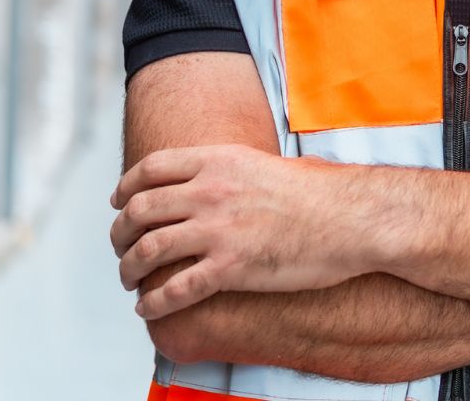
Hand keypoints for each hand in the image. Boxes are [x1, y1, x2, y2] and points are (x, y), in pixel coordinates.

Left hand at [109, 144, 370, 318]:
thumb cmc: (319, 193)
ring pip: (148, 250)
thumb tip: (215, 177)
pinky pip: (174, 290)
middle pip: (141, 210)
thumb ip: (231, 170)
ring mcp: (218, 230)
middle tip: (121, 246)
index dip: (126, 187)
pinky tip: (148, 308)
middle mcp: (210, 192)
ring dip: (129, 268)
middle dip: (121, 232)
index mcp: (219, 161)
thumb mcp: (266, 164)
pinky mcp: (230, 268)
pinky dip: (153, 302)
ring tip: (129, 279)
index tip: (118, 203)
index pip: (151, 169)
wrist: (351, 219)